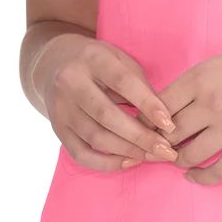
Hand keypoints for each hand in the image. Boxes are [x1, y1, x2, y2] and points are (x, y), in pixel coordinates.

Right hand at [36, 34, 179, 171]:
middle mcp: (71, 83)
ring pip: (95, 137)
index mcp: (92, 59)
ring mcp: (61, 108)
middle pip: (107, 115)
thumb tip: (163, 117)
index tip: (169, 123)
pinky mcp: (58, 129)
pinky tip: (129, 161)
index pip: (122, 82)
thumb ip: (139, 83)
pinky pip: (80, 154)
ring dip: (128, 151)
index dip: (147, 104)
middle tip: (166, 150)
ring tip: (153, 157)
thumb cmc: (98, 63)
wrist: (52, 64)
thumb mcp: (119, 59)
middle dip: (140, 136)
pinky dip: (106, 163)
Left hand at [135, 35, 221, 185]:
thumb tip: (167, 108)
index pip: (158, 107)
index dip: (148, 122)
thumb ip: (195, 84)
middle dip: (160, 144)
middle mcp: (211, 103)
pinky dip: (201, 178)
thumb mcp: (221, 62)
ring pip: (189, 155)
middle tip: (159, 149)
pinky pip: (218, 171)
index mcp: (200, 77)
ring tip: (178, 160)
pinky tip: (196, 176)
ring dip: (179, 161)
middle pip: (169, 134)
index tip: (146, 129)